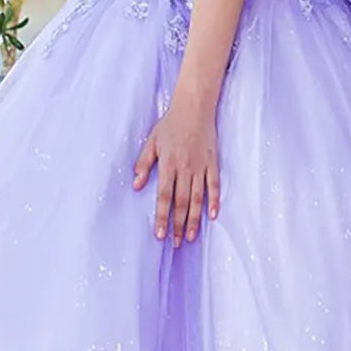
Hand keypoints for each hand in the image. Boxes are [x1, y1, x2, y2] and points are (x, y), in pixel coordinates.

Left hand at [133, 98, 220, 245]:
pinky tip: (212, 215)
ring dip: (195, 219)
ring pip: (198, 198)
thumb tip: (136, 185)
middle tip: (177, 243)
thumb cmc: (170, 124)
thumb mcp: (151, 142)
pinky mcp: (213, 163)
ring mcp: (201, 166)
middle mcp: (185, 168)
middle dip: (179, 225)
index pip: (164, 196)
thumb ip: (143, 163)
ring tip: (191, 237)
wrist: (194, 107)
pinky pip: (215, 185)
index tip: (161, 234)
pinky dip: (214, 200)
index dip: (163, 216)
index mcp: (168, 164)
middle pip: (182, 202)